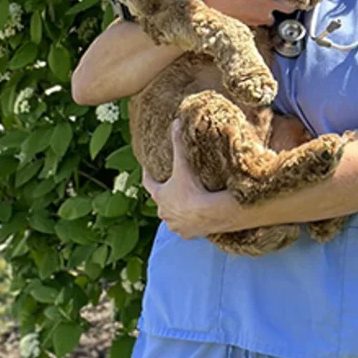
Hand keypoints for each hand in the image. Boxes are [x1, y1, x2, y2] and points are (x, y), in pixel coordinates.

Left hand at [142, 119, 219, 239]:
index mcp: (160, 196)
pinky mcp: (188, 235)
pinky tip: (197, 218)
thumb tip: (175, 121)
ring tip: (187, 204)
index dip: (148, 176)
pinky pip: (187, 228)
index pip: (148, 184)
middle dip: (166, 196)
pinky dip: (190, 223)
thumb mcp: (183, 164)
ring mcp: (175, 226)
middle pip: (162, 203)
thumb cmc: (192, 189)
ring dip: (178, 212)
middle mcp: (164, 213)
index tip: (147, 170)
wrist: (209, 213)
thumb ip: (178, 143)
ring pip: (174, 218)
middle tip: (174, 187)